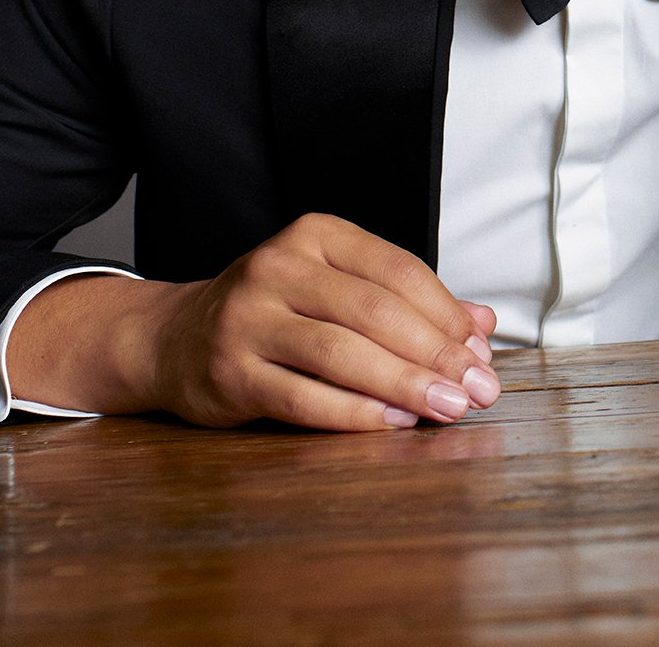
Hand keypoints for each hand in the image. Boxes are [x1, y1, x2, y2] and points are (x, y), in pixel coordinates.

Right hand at [10, 213, 501, 430]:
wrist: (174, 339)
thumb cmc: (278, 313)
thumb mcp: (339, 290)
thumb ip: (409, 303)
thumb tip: (483, 325)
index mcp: (316, 236)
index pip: (399, 271)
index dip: (448, 315)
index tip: (482, 355)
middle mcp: (277, 267)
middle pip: (375, 312)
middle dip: (436, 355)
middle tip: (478, 390)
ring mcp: (247, 318)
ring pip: (341, 352)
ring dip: (404, 385)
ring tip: (447, 408)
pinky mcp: (228, 371)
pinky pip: (302, 396)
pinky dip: (353, 412)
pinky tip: (393, 423)